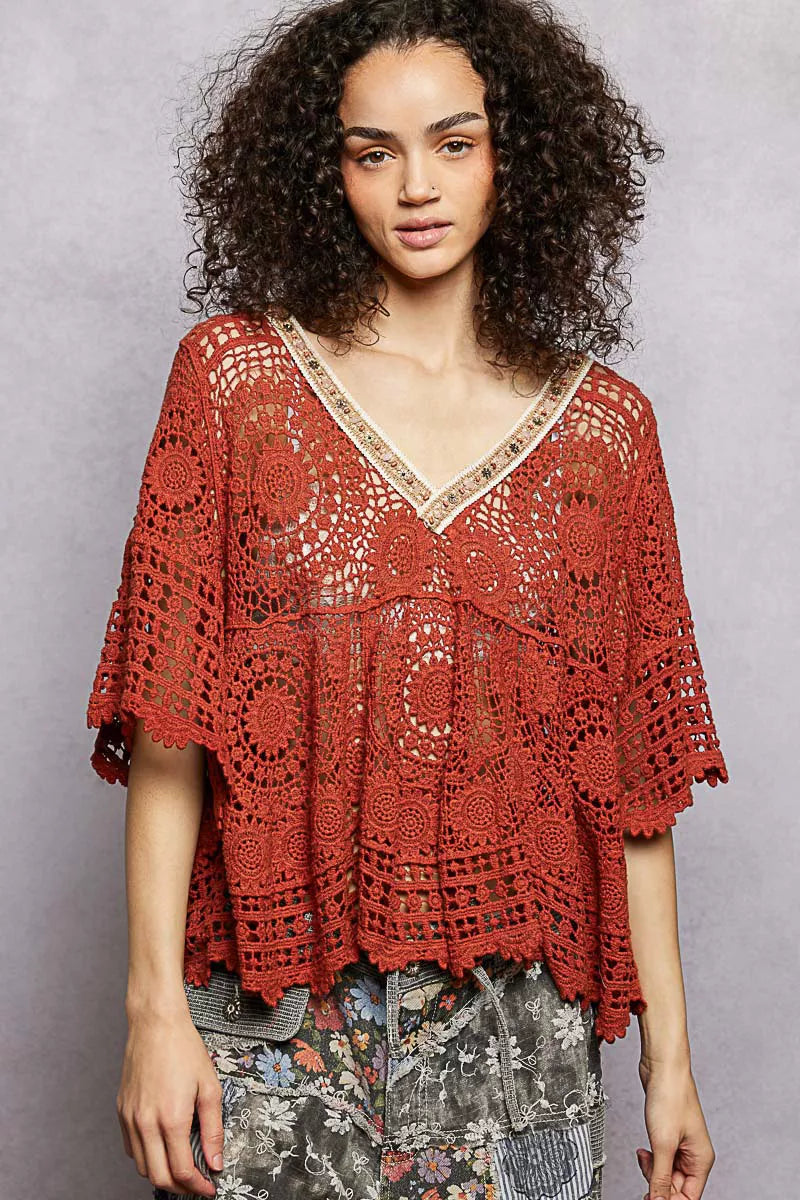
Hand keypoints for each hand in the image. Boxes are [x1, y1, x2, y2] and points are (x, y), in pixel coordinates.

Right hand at [116, 1006, 223, 1196]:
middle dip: (180, 1188)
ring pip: (142, 1166)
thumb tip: (215, 1161)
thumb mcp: (209, 1087)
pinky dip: (147, 1157)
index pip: (181, 1171)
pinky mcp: (121, 1111)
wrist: (155, 1024)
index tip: (209, 1188)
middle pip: (159, 1177)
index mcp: (171, 1119)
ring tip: (182, 1166)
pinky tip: (162, 1147)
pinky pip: (131, 1147)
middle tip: (197, 1184)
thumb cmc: (184, 1049)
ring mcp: (130, 1118)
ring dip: (163, 1174)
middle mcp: (146, 1123)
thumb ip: (213, 1129)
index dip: (197, 1187)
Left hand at [635, 1056, 715, 1199]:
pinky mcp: (668, 1135)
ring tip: (643, 1155)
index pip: (689, 1197)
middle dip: (658, 1183)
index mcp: (701, 1160)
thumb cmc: (670, 1096)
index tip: (650, 1198)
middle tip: (644, 1174)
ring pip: (666, 1173)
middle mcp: (694, 1154)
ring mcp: (681, 1144)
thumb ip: (661, 1177)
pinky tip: (643, 1151)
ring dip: (652, 1170)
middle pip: (676, 1187)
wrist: (662, 1066)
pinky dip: (650, 1159)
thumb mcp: (663, 1144)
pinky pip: (660, 1158)